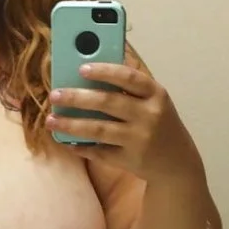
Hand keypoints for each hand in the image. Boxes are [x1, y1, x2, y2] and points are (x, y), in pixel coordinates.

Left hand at [46, 59, 184, 179]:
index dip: (104, 71)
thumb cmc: (158, 123)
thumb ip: (129, 86)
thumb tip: (91, 65)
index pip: (129, 77)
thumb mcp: (154, 101)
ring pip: (99, 129)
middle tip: (54, 95)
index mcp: (155, 94)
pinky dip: (81, 147)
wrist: (177, 163)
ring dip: (71, 125)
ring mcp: (139, 139)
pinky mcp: (130, 160)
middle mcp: (149, 115)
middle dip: (77, 98)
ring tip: (51, 120)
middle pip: (108, 102)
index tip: (81, 68)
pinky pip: (100, 152)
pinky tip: (67, 143)